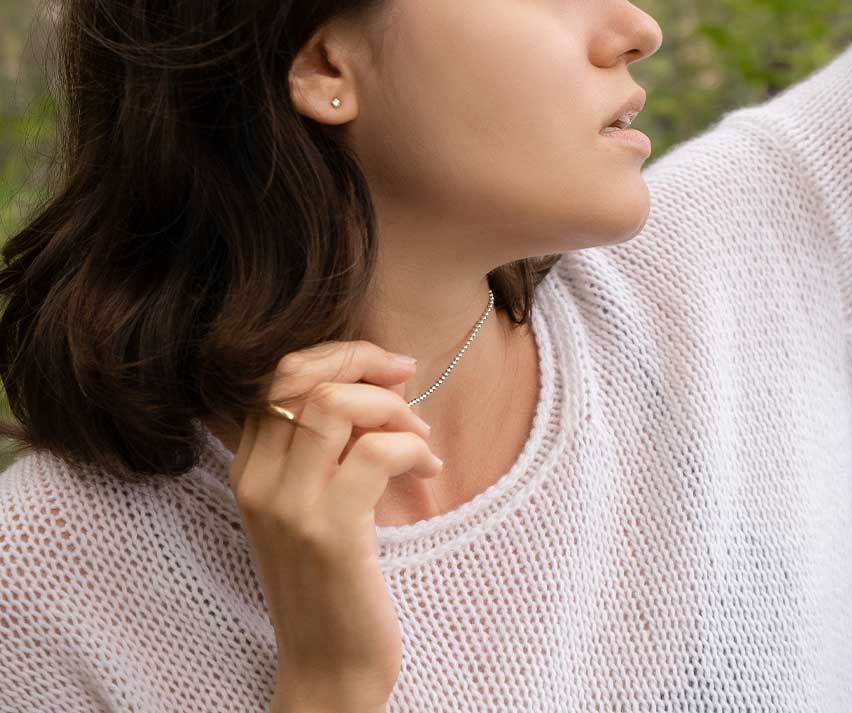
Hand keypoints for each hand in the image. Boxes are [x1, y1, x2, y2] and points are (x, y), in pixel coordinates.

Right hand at [227, 342, 440, 712]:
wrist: (328, 670)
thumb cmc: (332, 579)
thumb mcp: (312, 503)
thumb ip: (327, 444)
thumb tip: (378, 379)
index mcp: (248, 468)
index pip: (280, 375)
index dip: (339, 355)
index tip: (385, 368)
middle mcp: (258, 480)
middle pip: (301, 374)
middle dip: (363, 359)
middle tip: (406, 378)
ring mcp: (290, 506)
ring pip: (334, 402)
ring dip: (390, 405)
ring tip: (418, 435)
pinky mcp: (331, 532)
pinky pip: (376, 452)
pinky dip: (412, 446)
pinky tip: (429, 468)